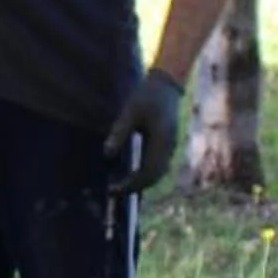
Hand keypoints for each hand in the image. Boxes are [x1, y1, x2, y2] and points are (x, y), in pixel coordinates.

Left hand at [104, 69, 184, 193]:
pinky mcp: (167, 145)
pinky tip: (131, 175)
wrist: (166, 85)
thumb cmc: (147, 95)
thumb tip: (107, 154)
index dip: (132, 184)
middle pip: (155, 176)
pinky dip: (145, 174)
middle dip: (135, 187)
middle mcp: (169, 148)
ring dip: (141, 182)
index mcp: (162, 140)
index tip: (114, 189)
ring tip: (120, 186)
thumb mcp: (130, 111)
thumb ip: (120, 132)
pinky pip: (157, 165)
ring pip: (158, 172)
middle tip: (113, 191)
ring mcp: (170, 147)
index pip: (149, 171)